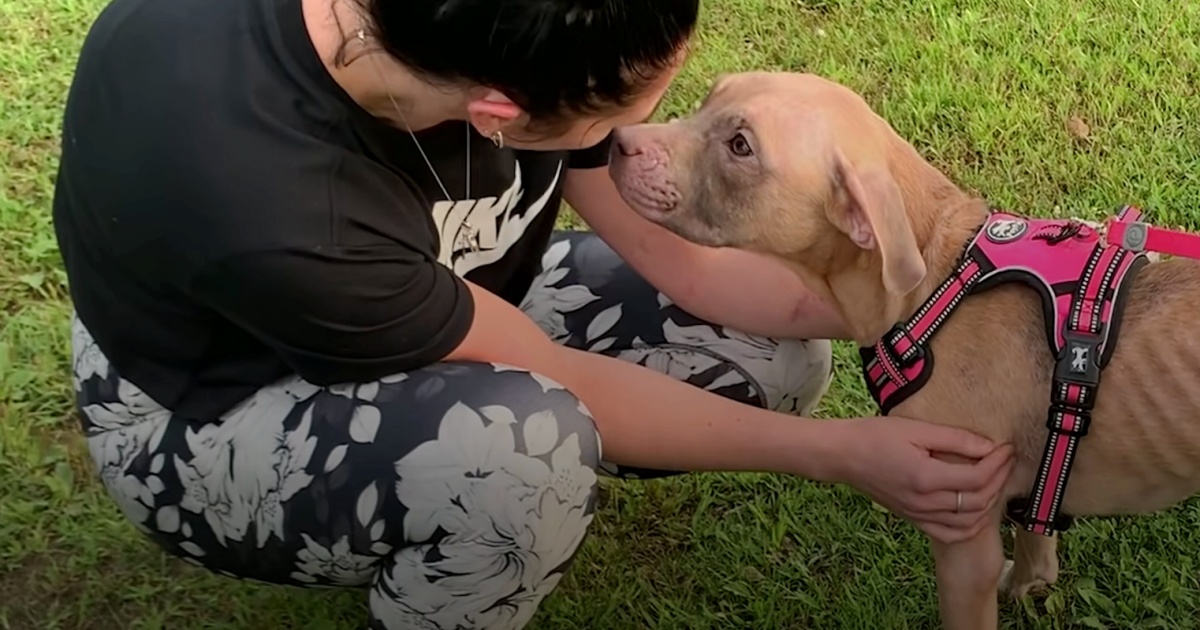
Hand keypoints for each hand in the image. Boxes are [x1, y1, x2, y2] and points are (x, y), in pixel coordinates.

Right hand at [834, 416, 1014, 543]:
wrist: (844, 455)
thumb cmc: (875, 436)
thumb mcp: (916, 429)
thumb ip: (955, 439)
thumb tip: (989, 447)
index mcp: (925, 477)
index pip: (977, 477)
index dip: (998, 463)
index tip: (1006, 447)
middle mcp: (924, 502)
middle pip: (978, 500)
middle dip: (999, 479)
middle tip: (1005, 460)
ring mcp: (918, 514)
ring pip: (968, 521)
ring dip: (989, 502)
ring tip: (995, 480)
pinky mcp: (913, 519)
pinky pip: (950, 533)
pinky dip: (970, 526)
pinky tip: (978, 511)